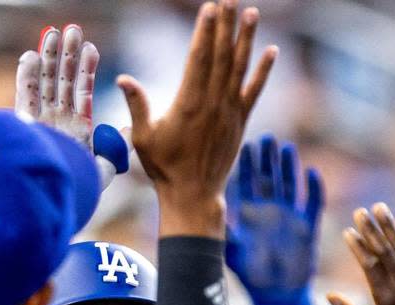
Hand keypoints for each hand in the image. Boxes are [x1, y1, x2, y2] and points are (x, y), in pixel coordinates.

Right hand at [15, 25, 127, 188]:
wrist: (49, 203)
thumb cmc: (76, 190)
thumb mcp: (102, 169)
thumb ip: (116, 147)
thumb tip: (126, 127)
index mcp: (75, 129)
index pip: (82, 93)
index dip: (86, 70)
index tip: (91, 48)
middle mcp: (57, 123)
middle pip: (62, 83)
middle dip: (66, 56)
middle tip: (71, 31)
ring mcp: (39, 123)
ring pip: (44, 84)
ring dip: (48, 59)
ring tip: (53, 34)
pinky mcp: (23, 127)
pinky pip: (23, 97)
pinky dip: (26, 77)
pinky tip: (31, 56)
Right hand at [117, 1, 276, 237]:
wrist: (193, 195)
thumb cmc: (164, 168)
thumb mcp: (144, 138)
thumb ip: (138, 105)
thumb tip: (123, 79)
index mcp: (188, 103)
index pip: (199, 57)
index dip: (205, 30)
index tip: (210, 7)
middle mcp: (213, 103)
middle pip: (221, 55)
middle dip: (225, 25)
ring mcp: (230, 112)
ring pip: (240, 68)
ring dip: (246, 39)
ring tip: (252, 12)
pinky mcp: (240, 122)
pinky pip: (254, 90)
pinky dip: (263, 71)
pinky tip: (271, 51)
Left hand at [225, 134, 322, 304]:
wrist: (277, 296)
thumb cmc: (251, 275)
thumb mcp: (232, 251)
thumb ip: (223, 230)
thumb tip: (207, 211)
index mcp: (248, 214)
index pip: (247, 182)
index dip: (247, 164)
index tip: (244, 145)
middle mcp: (269, 210)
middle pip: (269, 177)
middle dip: (267, 158)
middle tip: (266, 139)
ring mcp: (290, 216)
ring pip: (290, 185)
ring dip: (289, 168)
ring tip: (287, 148)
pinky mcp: (308, 226)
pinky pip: (313, 204)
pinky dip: (313, 189)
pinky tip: (311, 173)